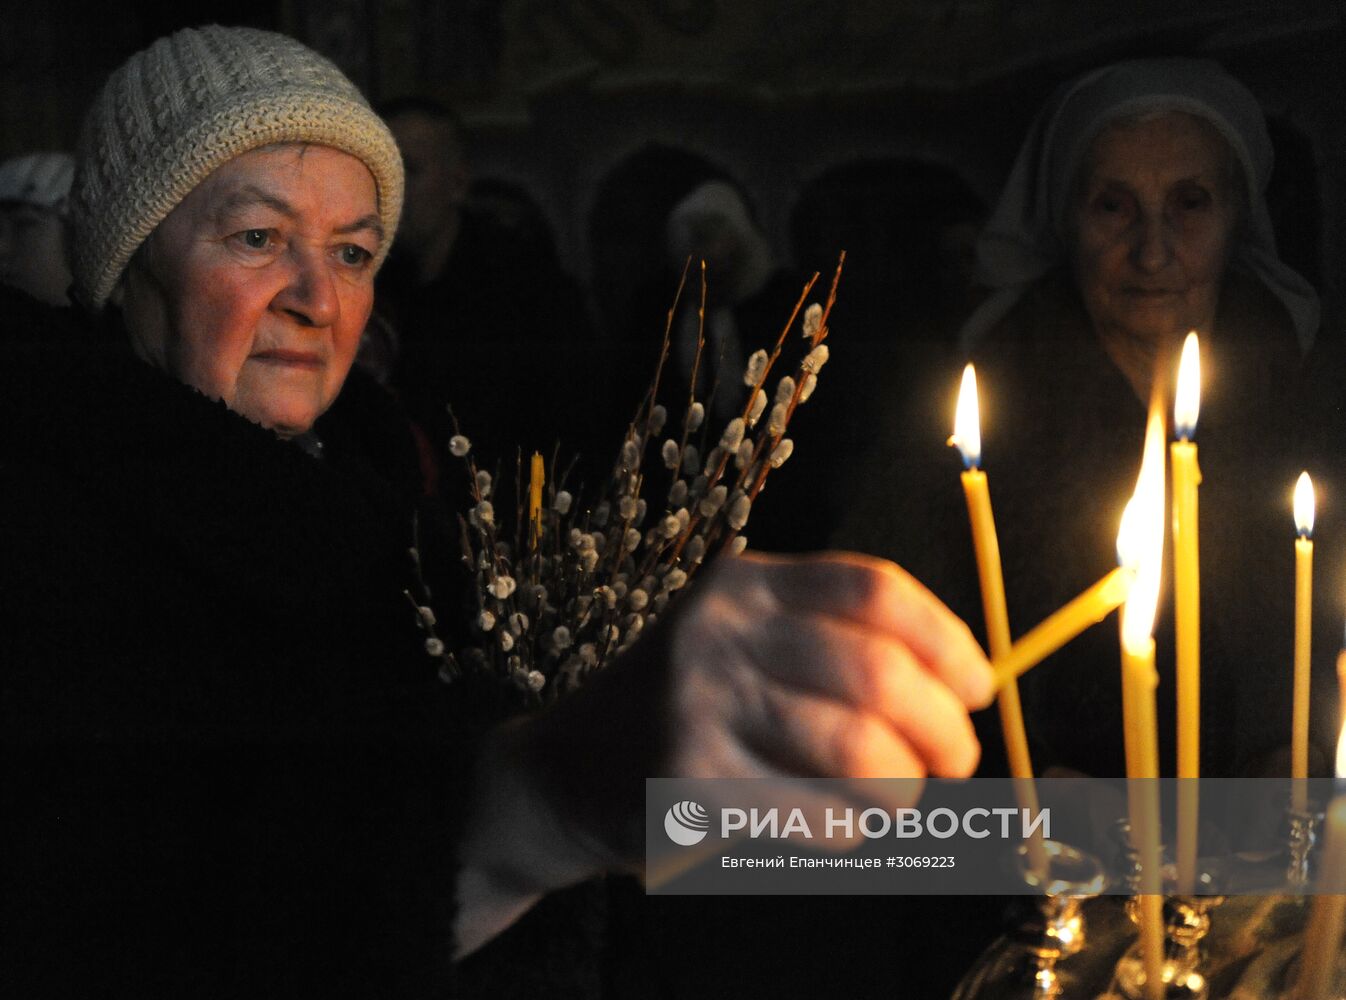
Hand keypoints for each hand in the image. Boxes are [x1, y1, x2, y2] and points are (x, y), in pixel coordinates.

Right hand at [453, 551, 992, 954]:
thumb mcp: (739, 640)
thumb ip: (830, 644)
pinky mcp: (690, 783)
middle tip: (955, 760)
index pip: (874, 590)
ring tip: (903, 799)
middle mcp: (717, 631)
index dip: (948, 641)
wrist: (565, 769)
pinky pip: (819, 816)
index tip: (979, 686)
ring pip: (860, 754)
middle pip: (879, 674)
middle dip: (943, 730)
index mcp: (742, 584)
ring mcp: (699, 706)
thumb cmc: (685, 704)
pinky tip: (845, 826)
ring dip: (906, 789)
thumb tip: (959, 690)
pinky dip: (856, 830)